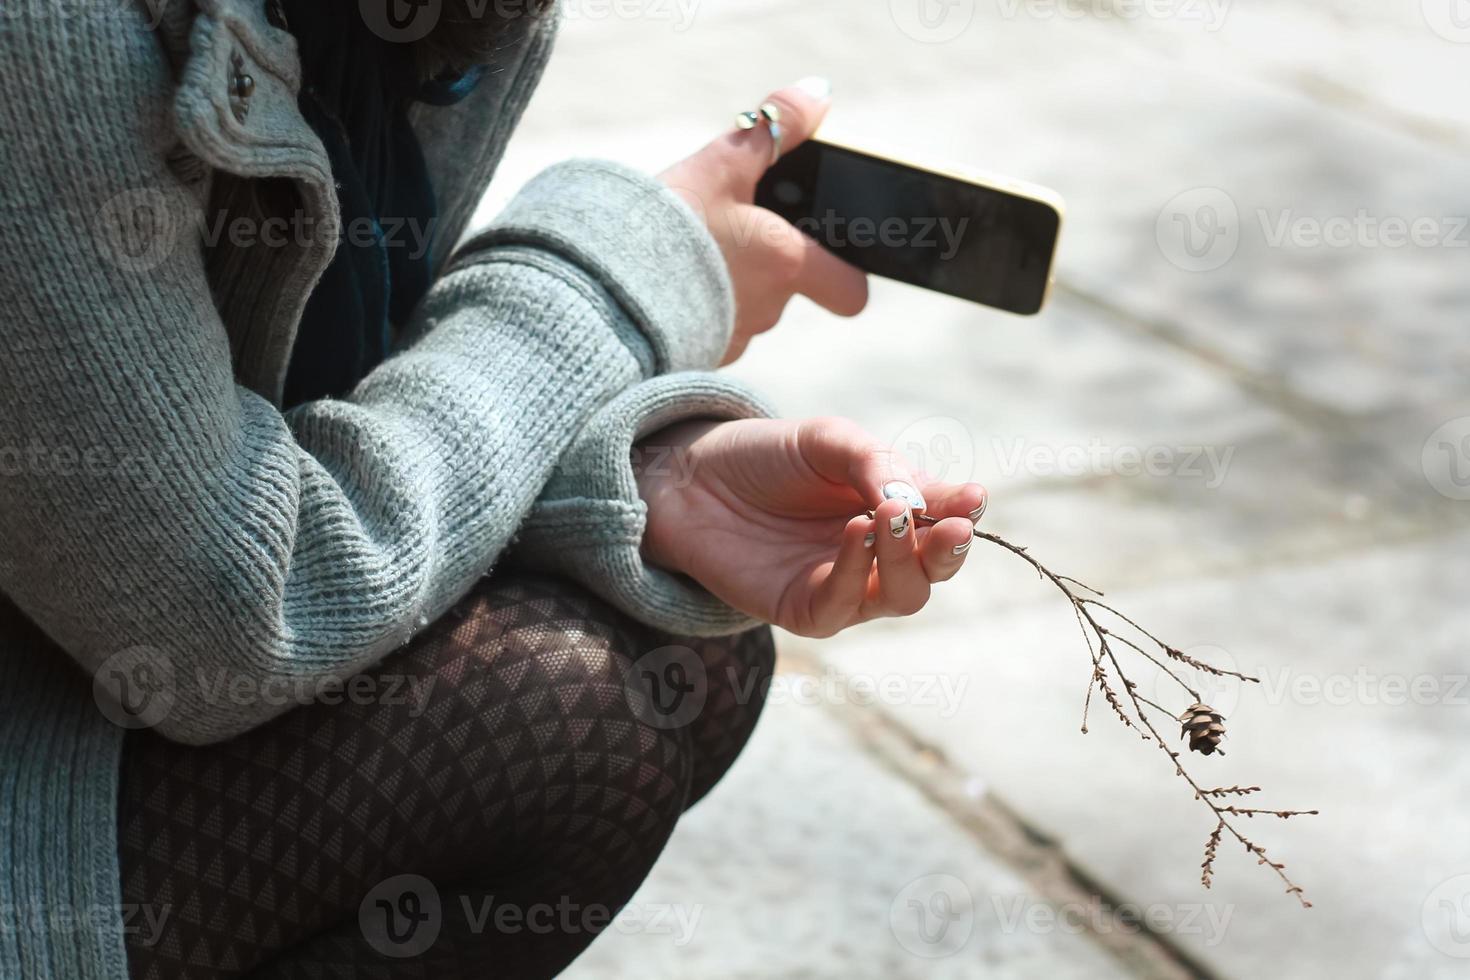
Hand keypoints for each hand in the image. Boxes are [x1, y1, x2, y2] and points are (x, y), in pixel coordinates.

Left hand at [636, 417, 987, 637]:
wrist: (692, 477)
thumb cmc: (767, 457)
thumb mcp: (827, 442)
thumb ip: (876, 464)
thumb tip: (917, 500)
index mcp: (896, 511)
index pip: (946, 520)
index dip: (963, 511)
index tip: (973, 497)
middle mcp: (880, 556)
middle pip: (935, 570)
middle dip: (949, 549)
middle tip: (952, 524)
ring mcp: (846, 588)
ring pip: (902, 596)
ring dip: (904, 558)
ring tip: (887, 516)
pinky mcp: (805, 611)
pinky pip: (844, 606)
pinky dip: (856, 572)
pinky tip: (855, 532)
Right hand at [658, 79, 868, 363]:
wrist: (605, 286)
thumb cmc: (669, 225)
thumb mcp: (721, 165)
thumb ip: (774, 130)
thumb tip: (818, 95)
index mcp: (785, 264)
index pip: (850, 292)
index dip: (844, 276)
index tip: (826, 256)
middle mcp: (767, 309)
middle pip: (786, 290)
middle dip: (767, 263)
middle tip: (731, 230)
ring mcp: (732, 337)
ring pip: (745, 308)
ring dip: (729, 284)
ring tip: (690, 252)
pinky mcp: (697, 354)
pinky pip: (711, 329)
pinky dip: (699, 307)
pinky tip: (668, 281)